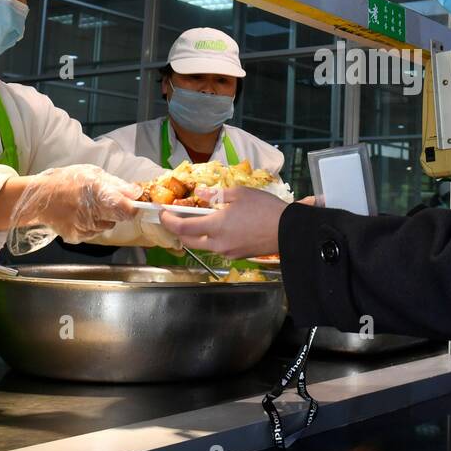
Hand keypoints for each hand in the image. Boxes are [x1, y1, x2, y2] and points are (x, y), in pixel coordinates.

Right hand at [9, 164, 141, 243]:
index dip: (133, 207)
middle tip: (107, 202)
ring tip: (90, 207)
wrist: (39, 198)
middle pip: (119, 218)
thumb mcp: (92, 174)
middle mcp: (91, 211)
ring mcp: (83, 226)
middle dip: (119, 211)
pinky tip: (81, 215)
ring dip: (105, 218)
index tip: (133, 204)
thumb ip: (116, 184)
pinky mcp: (76, 237)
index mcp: (96, 191)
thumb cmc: (66, 181)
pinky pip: (94, 233)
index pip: (126, 208)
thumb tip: (136, 192)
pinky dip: (93, 225)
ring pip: (107, 226)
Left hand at [158, 186, 297, 259]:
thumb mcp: (240, 194)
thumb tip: (200, 194)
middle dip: (179, 230)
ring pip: (203, 246)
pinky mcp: (238, 256)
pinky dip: (212, 238)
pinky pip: (218, 248)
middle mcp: (218, 244)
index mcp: (216, 226)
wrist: (288, 230)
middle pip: (189, 241)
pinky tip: (221, 227)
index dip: (168, 221)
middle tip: (178, 216)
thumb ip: (216, 194)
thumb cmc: (264, 208)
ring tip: (201, 220)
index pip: (182, 227)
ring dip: (196, 234)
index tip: (162, 213)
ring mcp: (228, 252)